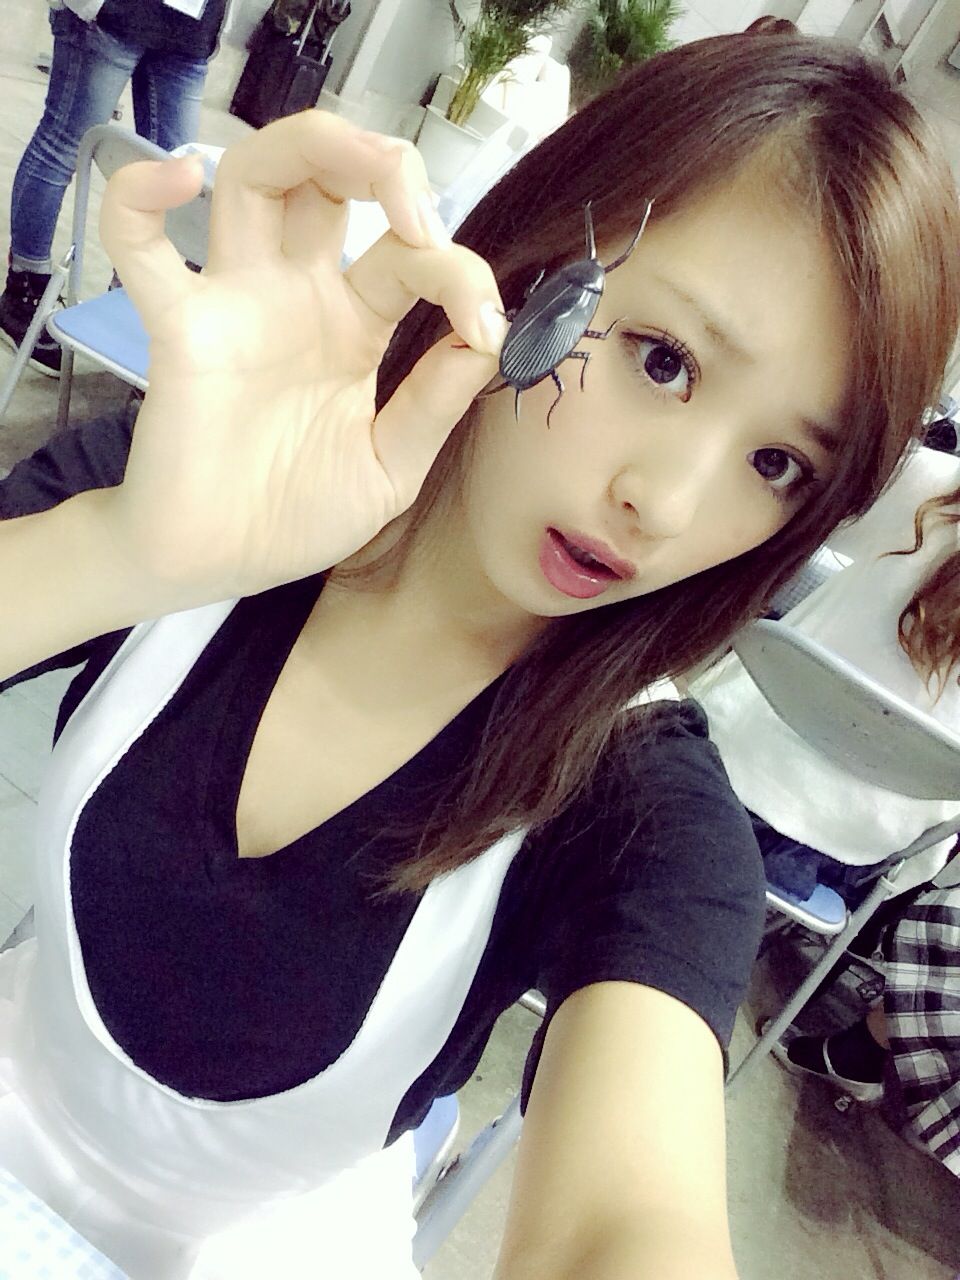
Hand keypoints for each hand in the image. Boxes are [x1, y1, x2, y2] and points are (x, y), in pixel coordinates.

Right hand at [97, 111, 505, 601]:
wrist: (222, 566)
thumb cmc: (298, 516)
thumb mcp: (390, 468)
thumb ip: (434, 404)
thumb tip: (487, 339)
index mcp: (354, 324)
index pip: (410, 256)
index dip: (459, 273)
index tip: (485, 329)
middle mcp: (298, 296)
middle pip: (329, 179)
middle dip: (385, 164)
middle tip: (420, 213)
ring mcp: (238, 304)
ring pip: (256, 177)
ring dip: (311, 144)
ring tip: (368, 169)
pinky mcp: (182, 330)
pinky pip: (139, 247)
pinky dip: (139, 197)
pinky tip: (176, 174)